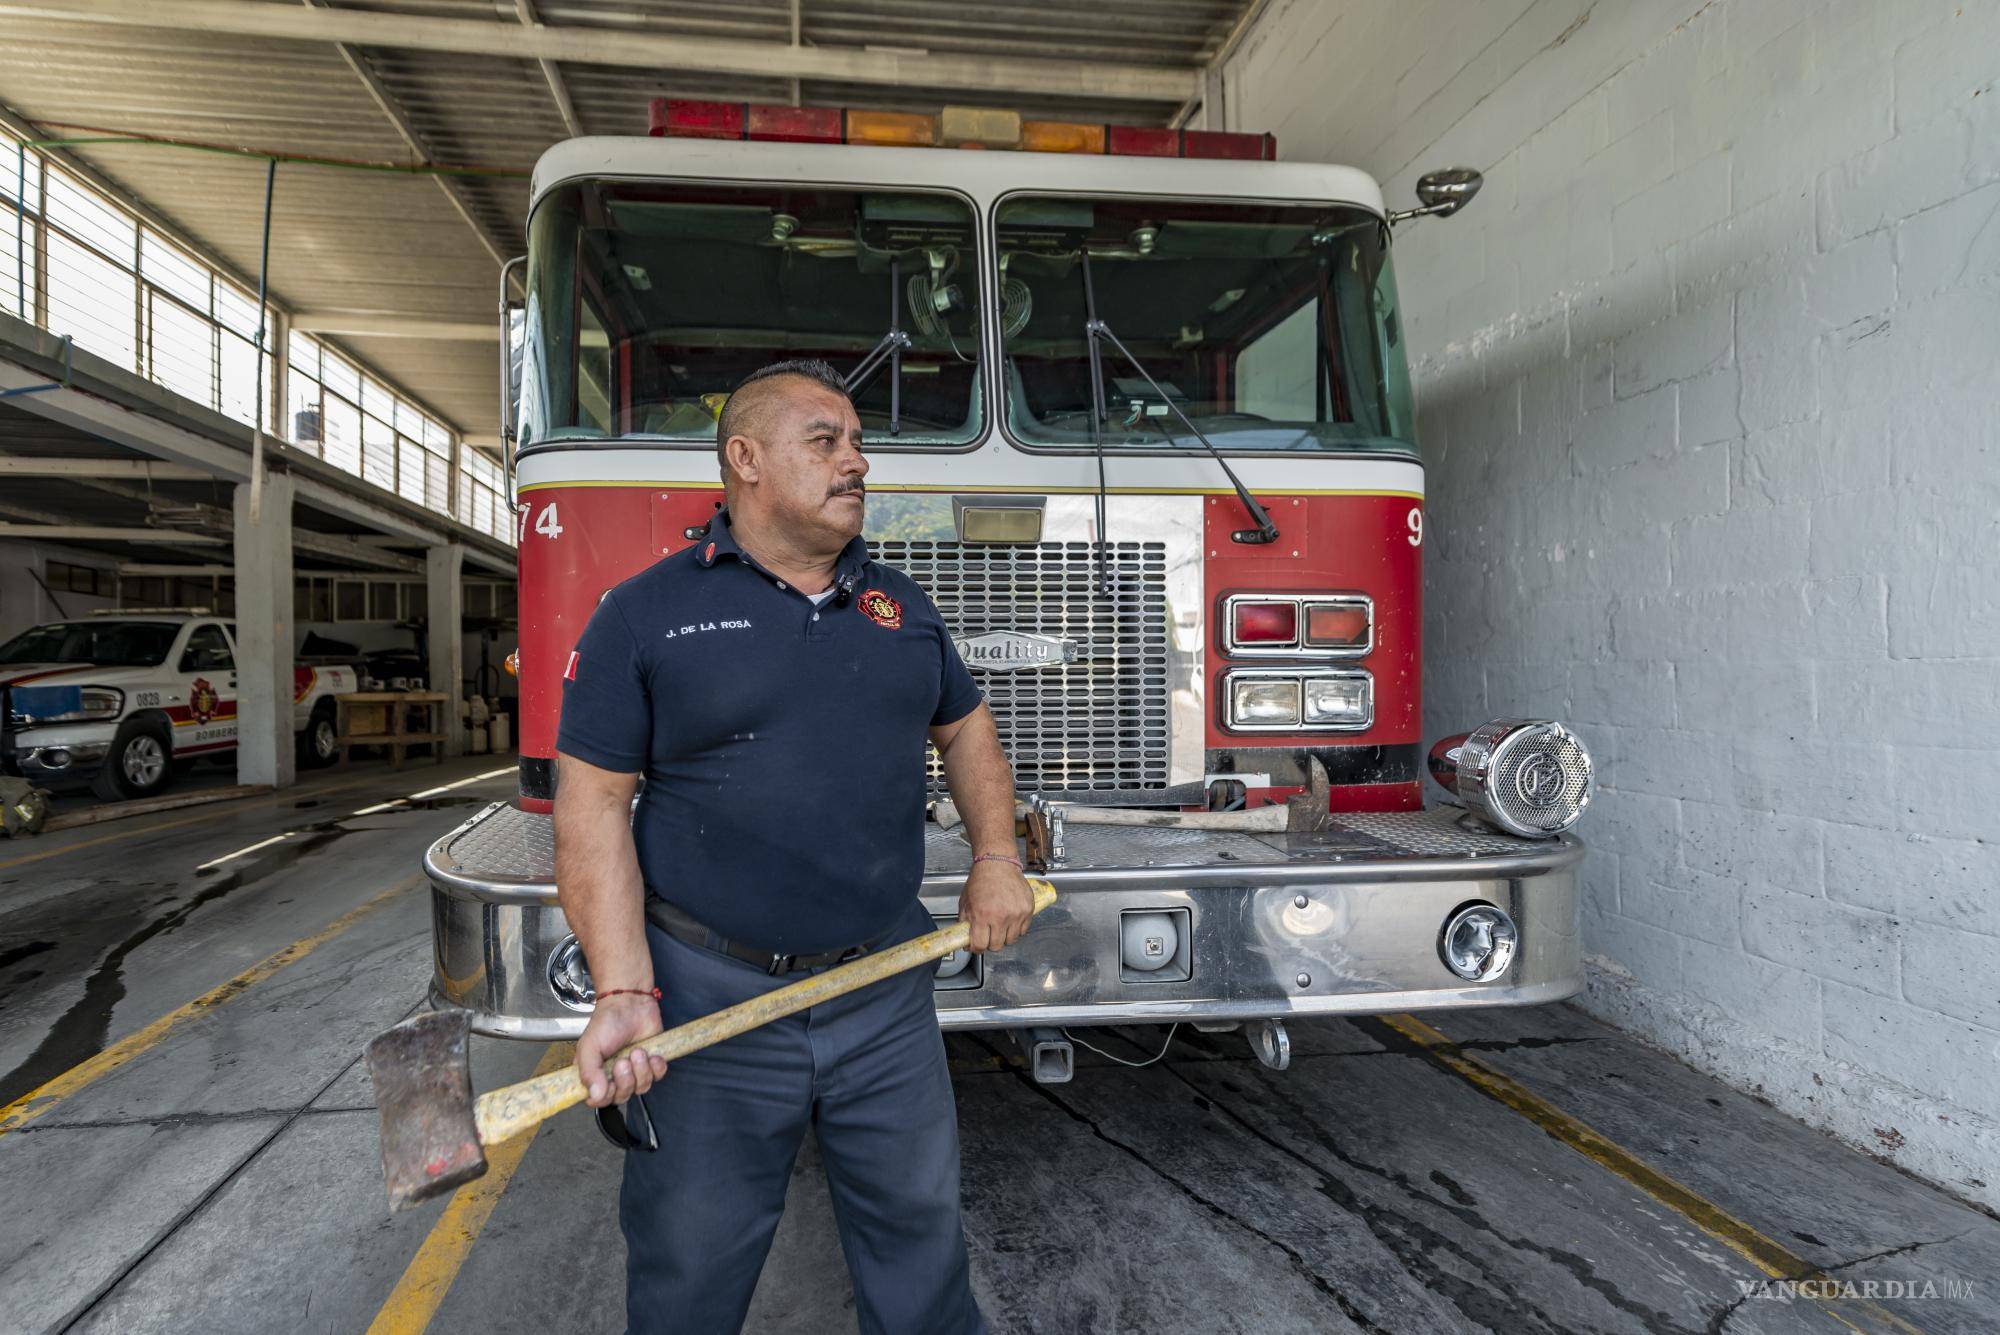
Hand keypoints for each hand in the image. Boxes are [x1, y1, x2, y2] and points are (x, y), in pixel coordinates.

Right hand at [577, 992, 667, 1107]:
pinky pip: (658, 1077)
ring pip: (641, 1088)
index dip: (605, 1097)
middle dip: (625, 1081)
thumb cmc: (607, 1021)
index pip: (598, 1100)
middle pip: (622, 1097)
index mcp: (594, 1074)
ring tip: (637, 1051)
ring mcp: (634, 1071)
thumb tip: (596, 1095)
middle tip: (623, 1062)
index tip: (608, 1084)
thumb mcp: (589, 1046)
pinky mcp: (652, 1063)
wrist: (631, 1002)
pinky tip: (651, 1053)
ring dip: (641, 1070)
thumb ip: (589, 1072)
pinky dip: (657, 1067)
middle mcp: (613, 1076)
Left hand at [960, 858, 1034, 953]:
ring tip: (1000, 926)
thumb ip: (965, 922)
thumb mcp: (965, 902)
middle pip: (997, 946)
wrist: (998, 864)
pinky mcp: (1028, 909)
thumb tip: (966, 940)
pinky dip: (1016, 929)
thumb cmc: (981, 880)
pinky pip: (1023, 930)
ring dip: (1004, 937)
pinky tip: (1010, 920)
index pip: (980, 945)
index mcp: (982, 915)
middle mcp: (1000, 916)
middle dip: (990, 943)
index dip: (976, 948)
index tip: (976, 946)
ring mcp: (1016, 913)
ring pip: (1011, 940)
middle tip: (988, 935)